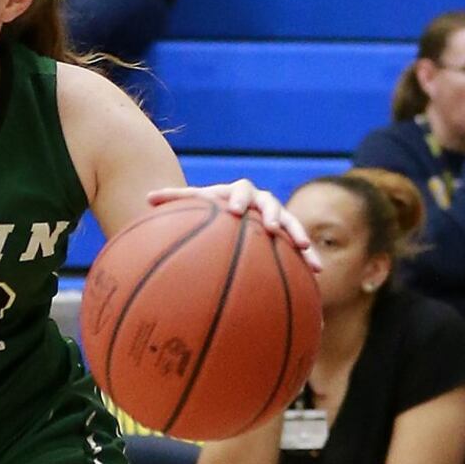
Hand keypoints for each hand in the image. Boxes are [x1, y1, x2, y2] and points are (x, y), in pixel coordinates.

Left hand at [148, 180, 320, 271]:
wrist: (233, 209)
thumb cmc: (210, 208)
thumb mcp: (194, 204)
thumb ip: (174, 200)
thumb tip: (147, 198)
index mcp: (238, 192)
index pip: (239, 191)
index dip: (238, 199)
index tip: (234, 210)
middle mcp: (261, 201)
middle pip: (271, 204)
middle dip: (272, 214)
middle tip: (271, 226)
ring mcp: (277, 216)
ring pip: (291, 223)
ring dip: (297, 234)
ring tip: (305, 247)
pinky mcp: (288, 234)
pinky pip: (299, 246)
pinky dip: (308, 257)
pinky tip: (317, 272)